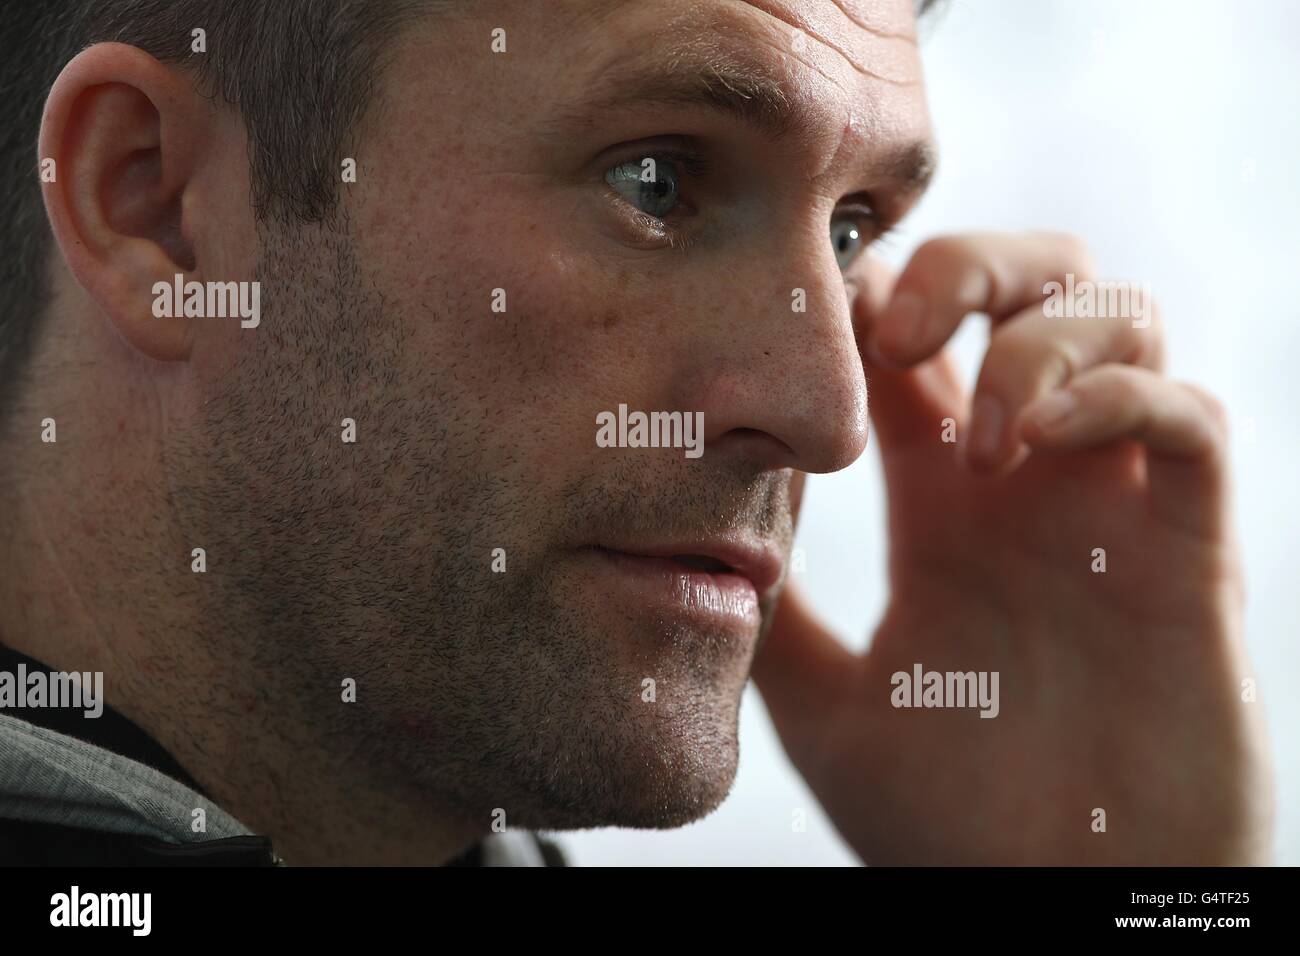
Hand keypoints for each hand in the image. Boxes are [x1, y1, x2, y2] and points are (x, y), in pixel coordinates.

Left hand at [752, 233, 1272, 863]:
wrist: (1050, 907)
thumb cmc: (948, 818)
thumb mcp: (824, 703)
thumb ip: (772, 614)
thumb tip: (686, 534)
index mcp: (940, 497)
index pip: (917, 335)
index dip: (874, 288)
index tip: (813, 302)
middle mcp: (1029, 478)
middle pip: (1034, 282)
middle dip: (970, 264)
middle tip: (898, 326)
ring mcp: (1110, 504)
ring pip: (1121, 316)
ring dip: (1041, 332)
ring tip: (982, 429)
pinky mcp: (1186, 553)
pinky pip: (1188, 419)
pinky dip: (1120, 395)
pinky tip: (1039, 442)